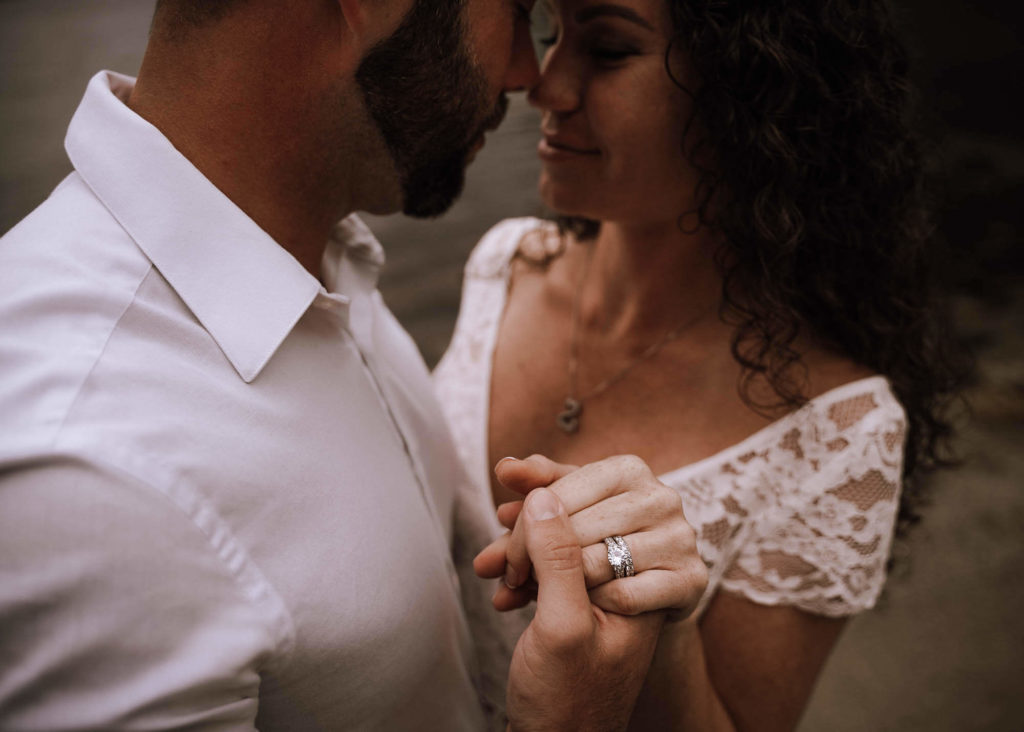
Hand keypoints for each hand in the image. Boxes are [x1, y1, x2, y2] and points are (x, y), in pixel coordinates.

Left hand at [474, 455, 707, 618]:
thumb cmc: (583, 563)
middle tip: (508, 582)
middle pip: (574, 527)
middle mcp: (662, 497)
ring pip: (596, 562)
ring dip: (555, 588)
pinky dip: (596, 606)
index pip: (557, 494)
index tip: (497, 556)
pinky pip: (623, 594)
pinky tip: (585, 610)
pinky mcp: (692, 579)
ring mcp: (682, 537)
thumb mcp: (558, 519)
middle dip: (529, 560)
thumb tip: (506, 467)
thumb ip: (534, 489)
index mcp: (628, 469)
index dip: (520, 528)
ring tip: (533, 596)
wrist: (620, 644)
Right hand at [505, 488, 662, 731]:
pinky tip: (504, 592)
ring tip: (491, 568)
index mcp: (640, 586)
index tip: (514, 510)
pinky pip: (552, 574)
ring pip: (561, 548)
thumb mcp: (561, 626)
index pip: (601, 516)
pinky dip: (524, 577)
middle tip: (495, 548)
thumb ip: (558, 559)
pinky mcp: (581, 613)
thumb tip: (545, 495)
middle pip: (580, 527)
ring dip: (521, 553)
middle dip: (530, 533)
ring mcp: (604, 600)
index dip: (553, 508)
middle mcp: (627, 586)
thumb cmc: (566, 705)